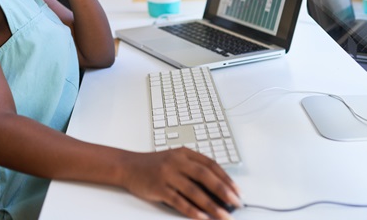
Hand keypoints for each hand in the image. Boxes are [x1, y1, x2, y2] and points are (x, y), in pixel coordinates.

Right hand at [121, 148, 240, 218]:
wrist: (128, 166)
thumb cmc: (154, 164)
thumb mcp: (175, 159)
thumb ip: (194, 169)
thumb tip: (217, 190)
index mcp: (184, 153)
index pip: (211, 164)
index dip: (226, 178)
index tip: (237, 191)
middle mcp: (177, 162)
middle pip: (205, 176)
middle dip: (223, 191)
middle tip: (236, 203)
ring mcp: (167, 175)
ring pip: (194, 191)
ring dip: (211, 205)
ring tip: (223, 215)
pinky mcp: (158, 188)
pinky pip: (178, 201)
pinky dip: (192, 210)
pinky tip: (202, 218)